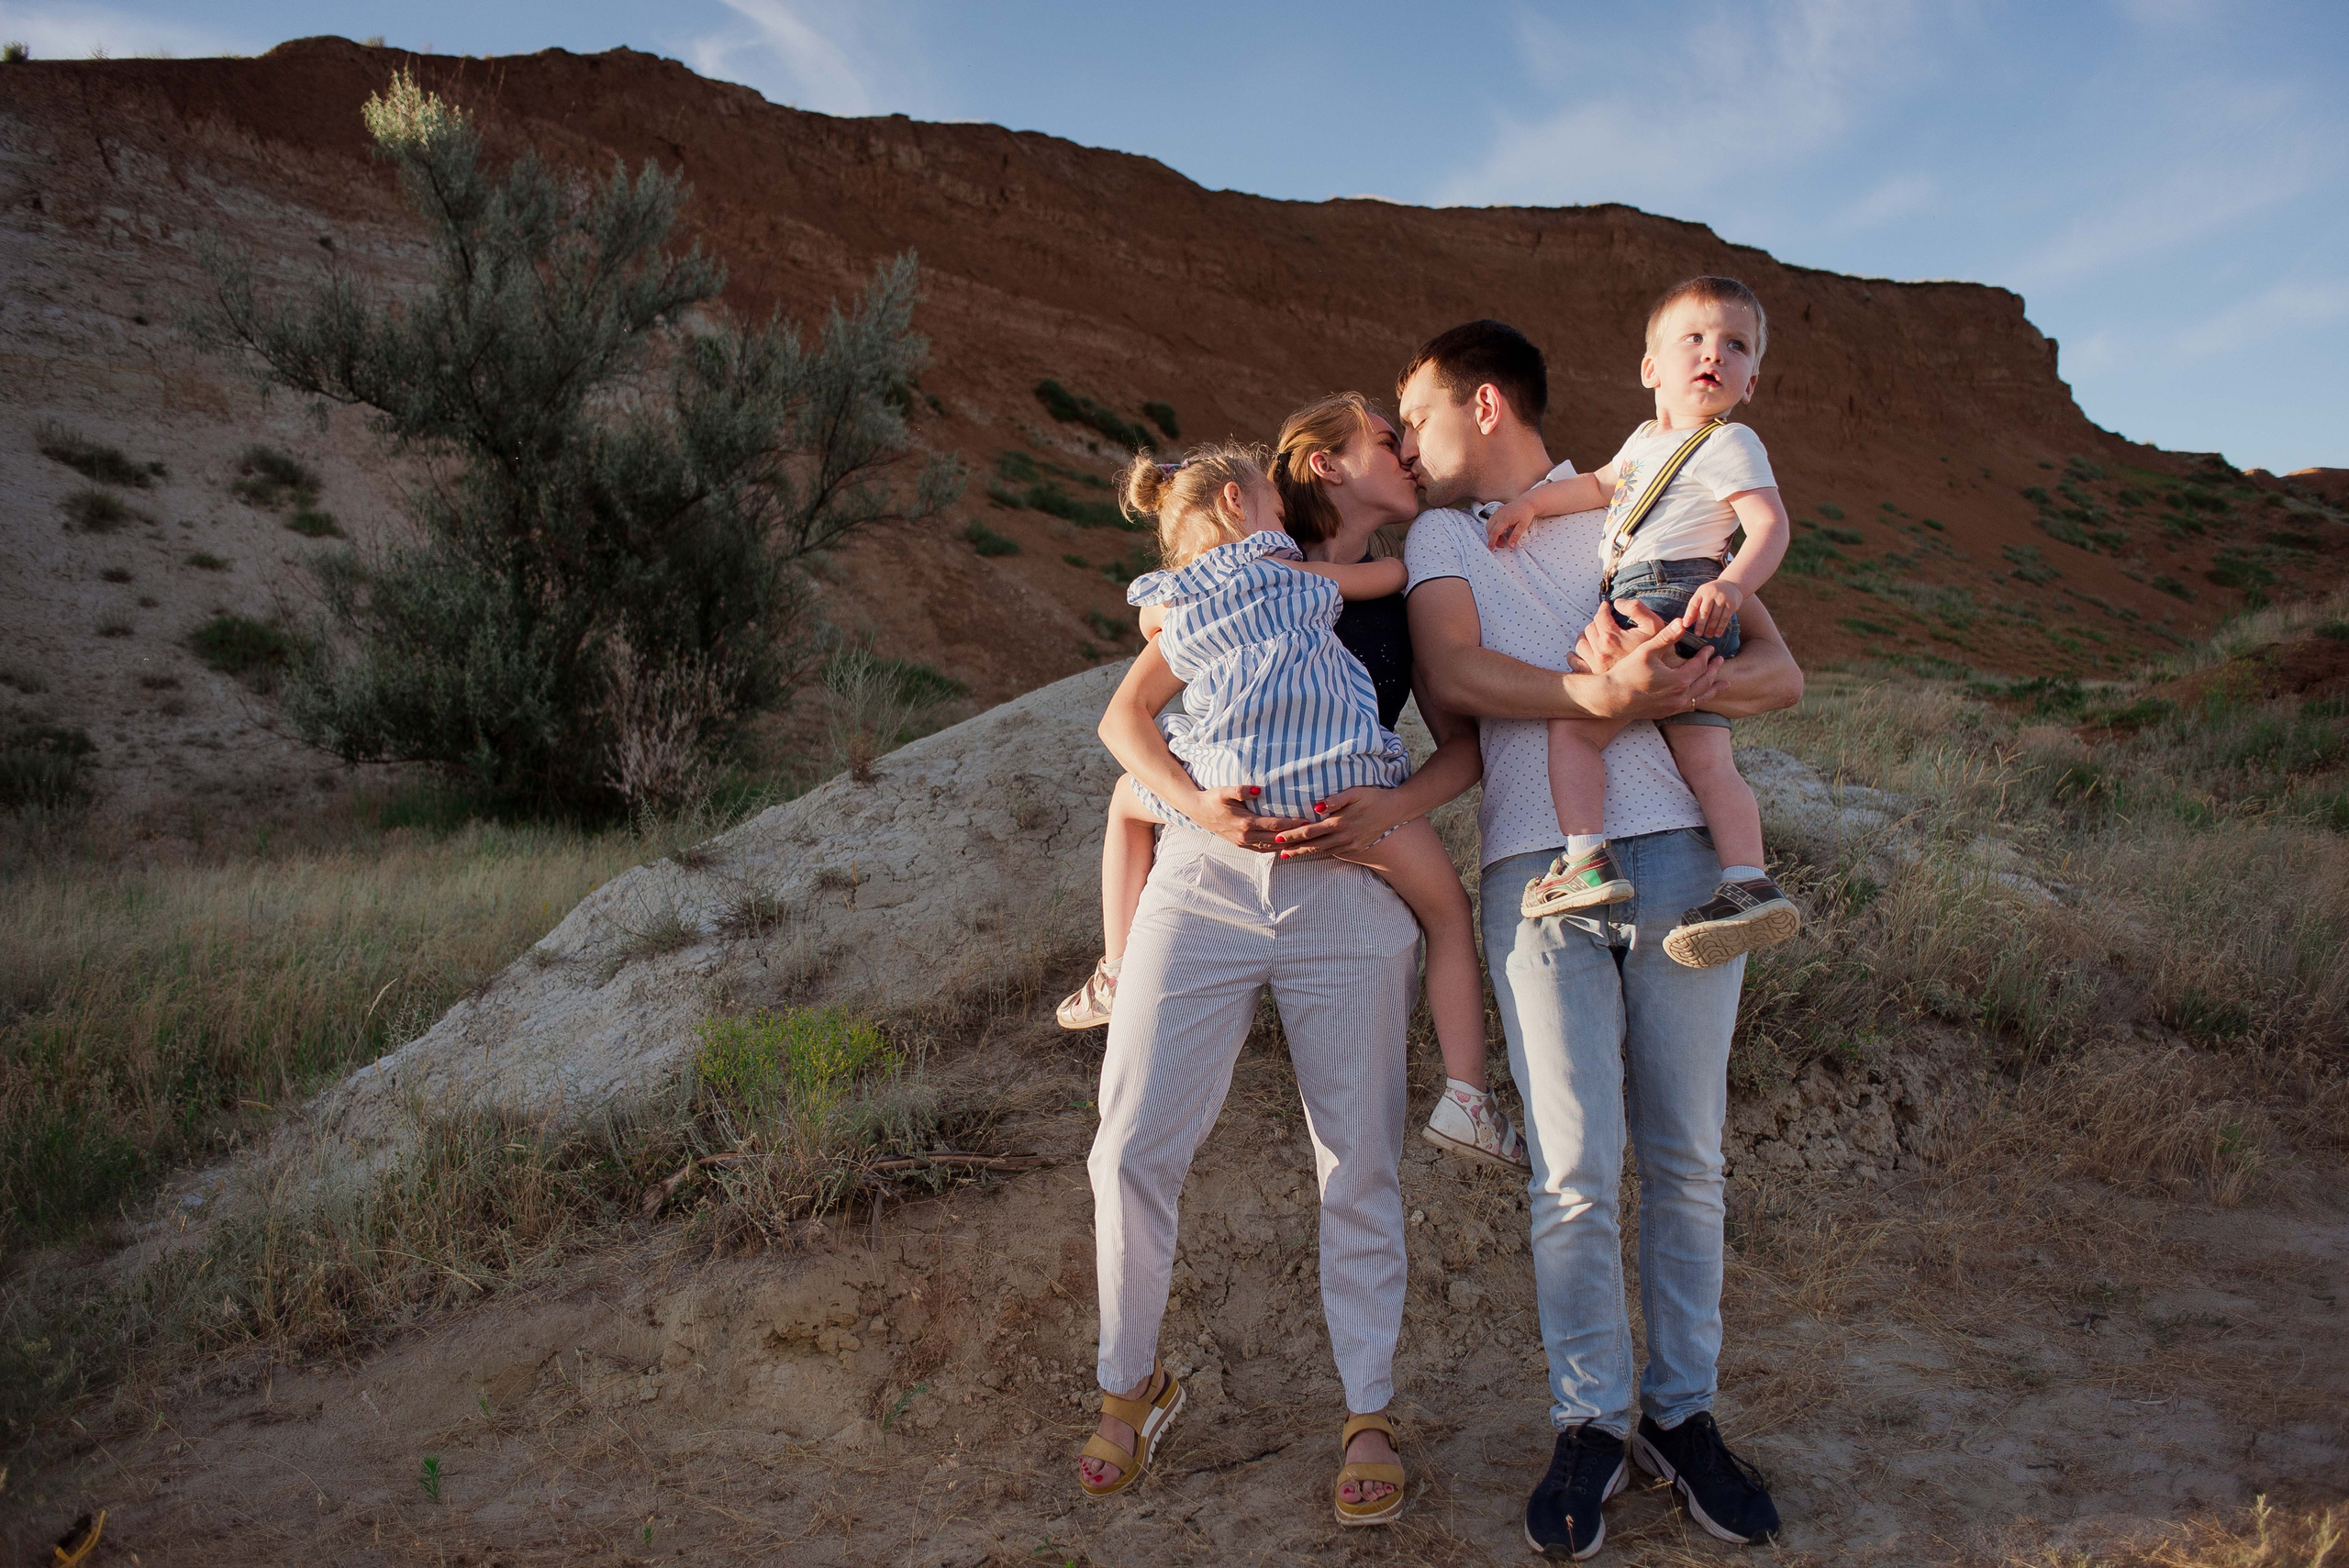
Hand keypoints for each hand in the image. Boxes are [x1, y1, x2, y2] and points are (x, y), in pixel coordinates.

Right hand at [1187, 784, 1308, 851]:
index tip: (1307, 821)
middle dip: (1295, 837)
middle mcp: (1246, 836)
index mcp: (1245, 824)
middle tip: (1313, 833)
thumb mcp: (1224, 791)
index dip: (1292, 824)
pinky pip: (1263, 850)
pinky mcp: (1241, 844)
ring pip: (1271, 847)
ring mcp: (1243, 843)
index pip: (1274, 826)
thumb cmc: (1213, 798)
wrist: (1198, 811)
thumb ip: (1240, 790)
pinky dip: (1276, 848)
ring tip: (1304, 841)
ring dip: (1288, 845)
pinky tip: (1286, 845)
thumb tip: (1257, 790)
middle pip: (1277, 839)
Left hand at [1267, 785, 1407, 859]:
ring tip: (1291, 854)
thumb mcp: (1355, 793)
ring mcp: (1351, 844)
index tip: (1278, 838)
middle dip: (1295, 848)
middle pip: (1313, 845)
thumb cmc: (1373, 797)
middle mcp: (1343, 837)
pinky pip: (1335, 851)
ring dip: (1306, 852)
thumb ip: (1335, 800)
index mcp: (1339, 823)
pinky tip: (1314, 851)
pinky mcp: (1357, 848)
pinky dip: (1321, 852)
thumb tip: (1316, 808)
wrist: (1396, 810)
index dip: (1293, 835)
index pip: (1310, 831)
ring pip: (1323, 850)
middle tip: (1278, 851)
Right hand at [1485, 496, 1538, 549]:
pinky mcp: (1497, 512)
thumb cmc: (1525, 512)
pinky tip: (1499, 532)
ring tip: (1501, 538)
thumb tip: (1511, 545)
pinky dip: (1492, 528)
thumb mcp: (1522, 526)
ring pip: (1488, 525)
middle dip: (1492, 538)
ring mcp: (1497, 513)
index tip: (1491, 547)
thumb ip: (1515, 536)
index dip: (1492, 541)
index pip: (1495, 532)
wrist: (1527, 502)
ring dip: (1491, 533)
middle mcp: (1498, 515)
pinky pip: (1490, 521)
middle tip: (1500, 544)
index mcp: (1504, 519)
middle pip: (1490, 529)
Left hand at [1575, 597, 1667, 675]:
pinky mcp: (1594, 676)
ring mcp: (1595, 666)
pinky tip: (1577, 653)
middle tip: (1604, 622)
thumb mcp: (1654, 625)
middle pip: (1589, 629)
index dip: (1604, 609)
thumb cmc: (1659, 651)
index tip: (1607, 608)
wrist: (1660, 679)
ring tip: (1594, 636)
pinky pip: (1576, 663)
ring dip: (1586, 637)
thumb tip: (1617, 603)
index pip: (1600, 616)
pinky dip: (1574, 656)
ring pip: (1581, 644)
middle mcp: (1600, 652)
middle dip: (1596, 623)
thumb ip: (1637, 608)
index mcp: (1611, 638)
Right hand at [1593, 614, 1725, 720]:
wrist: (1611, 698)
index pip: (1700, 665)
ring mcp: (1673, 707)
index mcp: (1679, 680)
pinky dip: (1699, 701)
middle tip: (1721, 661)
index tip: (1710, 648)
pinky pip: (1689, 708)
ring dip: (1713, 689)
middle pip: (1704, 682)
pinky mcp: (1666, 713)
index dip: (1706, 655)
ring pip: (1700, 698)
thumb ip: (1666, 636)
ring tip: (1724, 684)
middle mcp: (1680, 696)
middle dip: (1714, 670)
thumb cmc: (1626, 672)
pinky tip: (1700, 698)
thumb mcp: (1647, 650)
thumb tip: (1682, 622)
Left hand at [1682, 580, 1742, 639]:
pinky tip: (1717, 634)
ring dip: (1711, 628)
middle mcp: (1712, 593)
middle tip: (1698, 634)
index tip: (1685, 626)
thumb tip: (1685, 623)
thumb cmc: (1711, 594)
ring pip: (1715, 617)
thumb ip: (1695, 608)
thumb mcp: (1702, 596)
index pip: (1693, 604)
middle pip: (1705, 612)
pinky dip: (1720, 628)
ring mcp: (1723, 598)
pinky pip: (1725, 619)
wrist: (1731, 586)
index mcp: (1702, 591)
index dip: (1689, 615)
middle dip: (1700, 625)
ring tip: (1708, 635)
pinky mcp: (1732, 605)